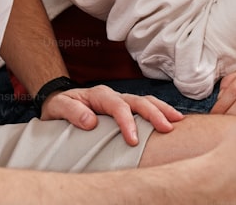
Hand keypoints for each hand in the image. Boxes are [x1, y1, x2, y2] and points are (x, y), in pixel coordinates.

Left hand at [41, 85, 183, 145]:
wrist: (58, 102)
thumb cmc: (59, 106)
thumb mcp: (58, 107)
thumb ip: (72, 112)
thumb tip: (91, 121)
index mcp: (99, 94)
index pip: (118, 106)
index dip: (127, 122)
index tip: (133, 140)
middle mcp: (113, 95)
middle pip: (138, 101)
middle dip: (154, 113)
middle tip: (167, 128)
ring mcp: (121, 100)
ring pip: (145, 101)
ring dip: (162, 110)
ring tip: (177, 121)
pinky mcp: (125, 108)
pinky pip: (144, 107)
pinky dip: (159, 111)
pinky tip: (171, 119)